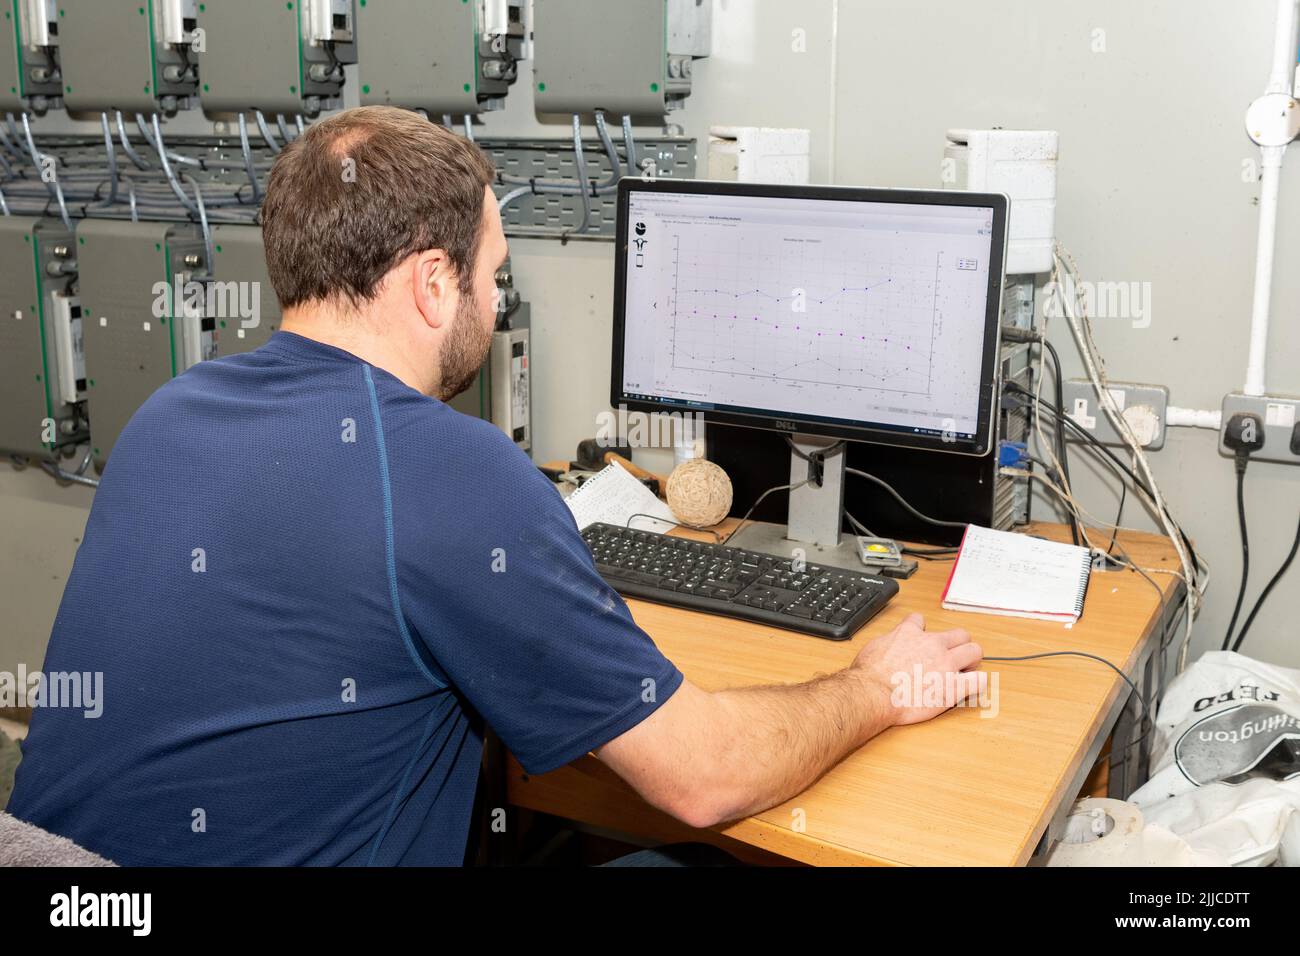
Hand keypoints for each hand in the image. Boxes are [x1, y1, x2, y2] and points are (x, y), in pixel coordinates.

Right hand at [851, 612, 985, 725]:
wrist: (873, 693)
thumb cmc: (868, 676)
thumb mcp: (873, 647)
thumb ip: (887, 643)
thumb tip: (888, 646)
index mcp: (909, 634)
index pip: (920, 620)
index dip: (922, 630)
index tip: (921, 640)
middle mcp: (932, 645)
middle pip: (959, 633)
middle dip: (958, 643)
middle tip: (953, 656)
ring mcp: (946, 664)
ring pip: (974, 650)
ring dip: (971, 659)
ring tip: (966, 670)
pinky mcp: (953, 687)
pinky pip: (979, 680)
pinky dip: (977, 683)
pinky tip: (969, 688)